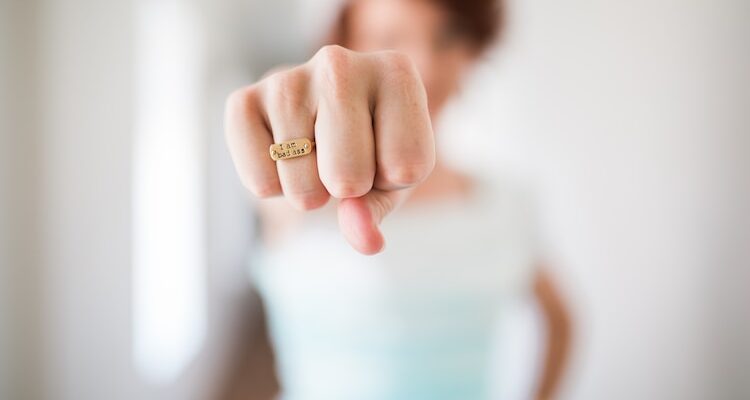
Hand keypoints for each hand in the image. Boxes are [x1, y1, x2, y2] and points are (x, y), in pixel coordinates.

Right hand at [225, 45, 434, 254]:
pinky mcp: (242, 101)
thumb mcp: (391, 179)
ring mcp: (287, 79)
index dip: (394, 180)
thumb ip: (380, 209)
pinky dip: (273, 189)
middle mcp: (339, 64)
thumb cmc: (368, 147)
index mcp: (395, 73)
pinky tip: (282, 156)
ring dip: (309, 192)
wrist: (316, 119)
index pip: (407, 166)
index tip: (385, 152)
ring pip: (303, 185)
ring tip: (313, 156)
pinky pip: (261, 182)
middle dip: (347, 189)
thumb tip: (365, 239)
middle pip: (350, 176)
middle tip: (342, 160)